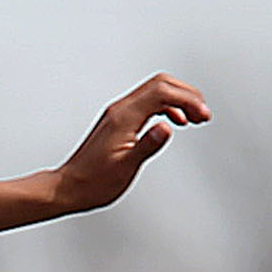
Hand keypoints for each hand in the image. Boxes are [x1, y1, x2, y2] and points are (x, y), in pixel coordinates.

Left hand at [51, 74, 209, 212]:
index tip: (202, 114)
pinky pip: (148, 104)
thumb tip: (167, 128)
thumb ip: (147, 146)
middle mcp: (120, 110)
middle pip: (161, 84)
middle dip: (187, 94)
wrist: (69, 187)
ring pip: (155, 91)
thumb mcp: (124, 168)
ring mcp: (119, 114)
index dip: (187, 99)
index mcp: (123, 117)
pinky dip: (166, 107)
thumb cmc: (92, 182)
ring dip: (178, 99)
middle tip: (203, 113)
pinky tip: (174, 121)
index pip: (162, 92)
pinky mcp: (119, 121)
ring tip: (195, 117)